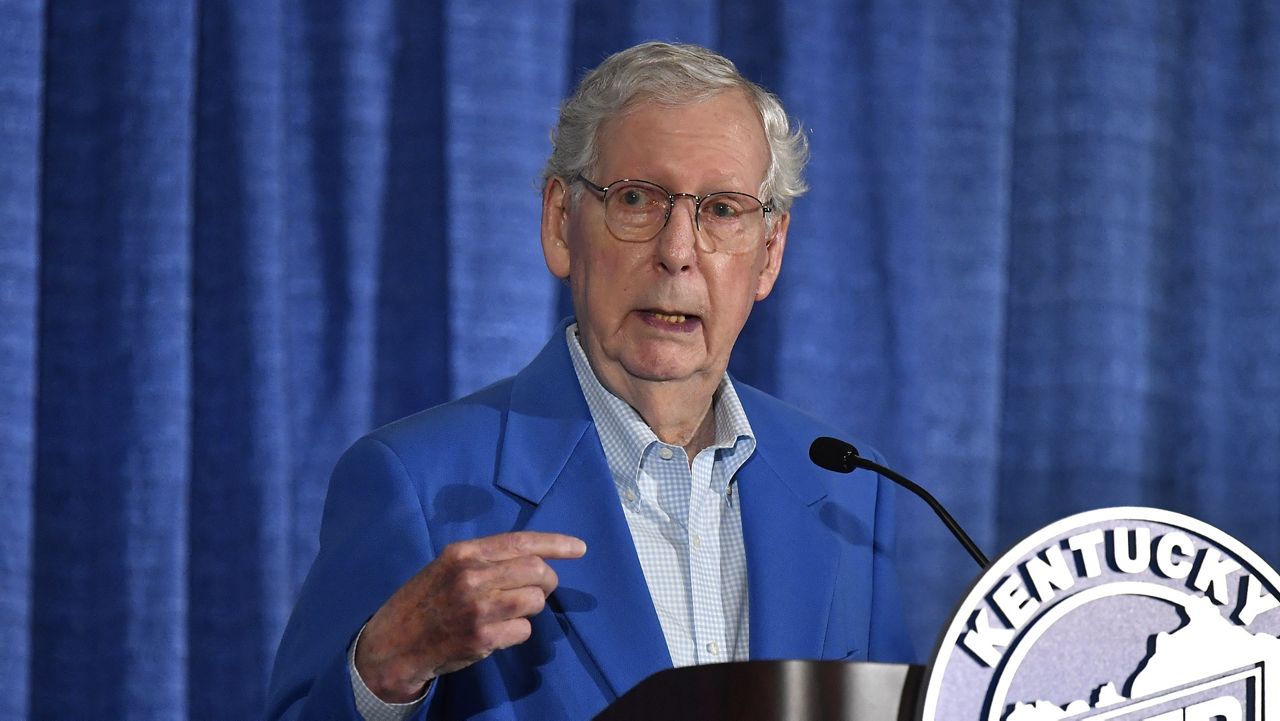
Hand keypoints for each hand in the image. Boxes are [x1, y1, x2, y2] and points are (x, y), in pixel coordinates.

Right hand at [354, 531, 586, 701]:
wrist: (393, 643)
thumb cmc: (424, 601)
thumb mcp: (447, 566)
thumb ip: (485, 560)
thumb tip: (533, 559)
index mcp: (464, 553)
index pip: (521, 541)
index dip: (555, 543)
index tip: (579, 548)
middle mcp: (471, 575)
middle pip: (536, 570)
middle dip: (548, 581)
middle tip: (540, 590)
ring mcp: (477, 607)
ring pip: (535, 600)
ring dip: (533, 607)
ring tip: (513, 612)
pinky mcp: (481, 637)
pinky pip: (524, 630)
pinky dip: (519, 631)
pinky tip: (499, 633)